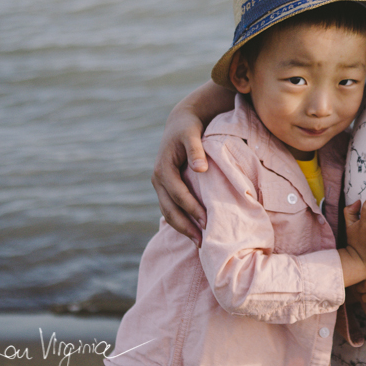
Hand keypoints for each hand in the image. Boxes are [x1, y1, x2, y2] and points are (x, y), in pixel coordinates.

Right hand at [152, 103, 207, 245]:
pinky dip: (181, 220)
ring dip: (182, 227)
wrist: (180, 123)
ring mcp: (160, 185)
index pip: (178, 194)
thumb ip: (196, 150)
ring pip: (168, 212)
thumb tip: (201, 168)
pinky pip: (171, 208)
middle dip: (185, 226)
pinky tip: (194, 230)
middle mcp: (158, 179)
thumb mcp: (192, 134)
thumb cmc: (188, 128)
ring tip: (199, 241)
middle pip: (169, 209)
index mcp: (163, 169)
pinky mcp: (166, 187)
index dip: (191, 209)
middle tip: (202, 241)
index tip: (206, 221)